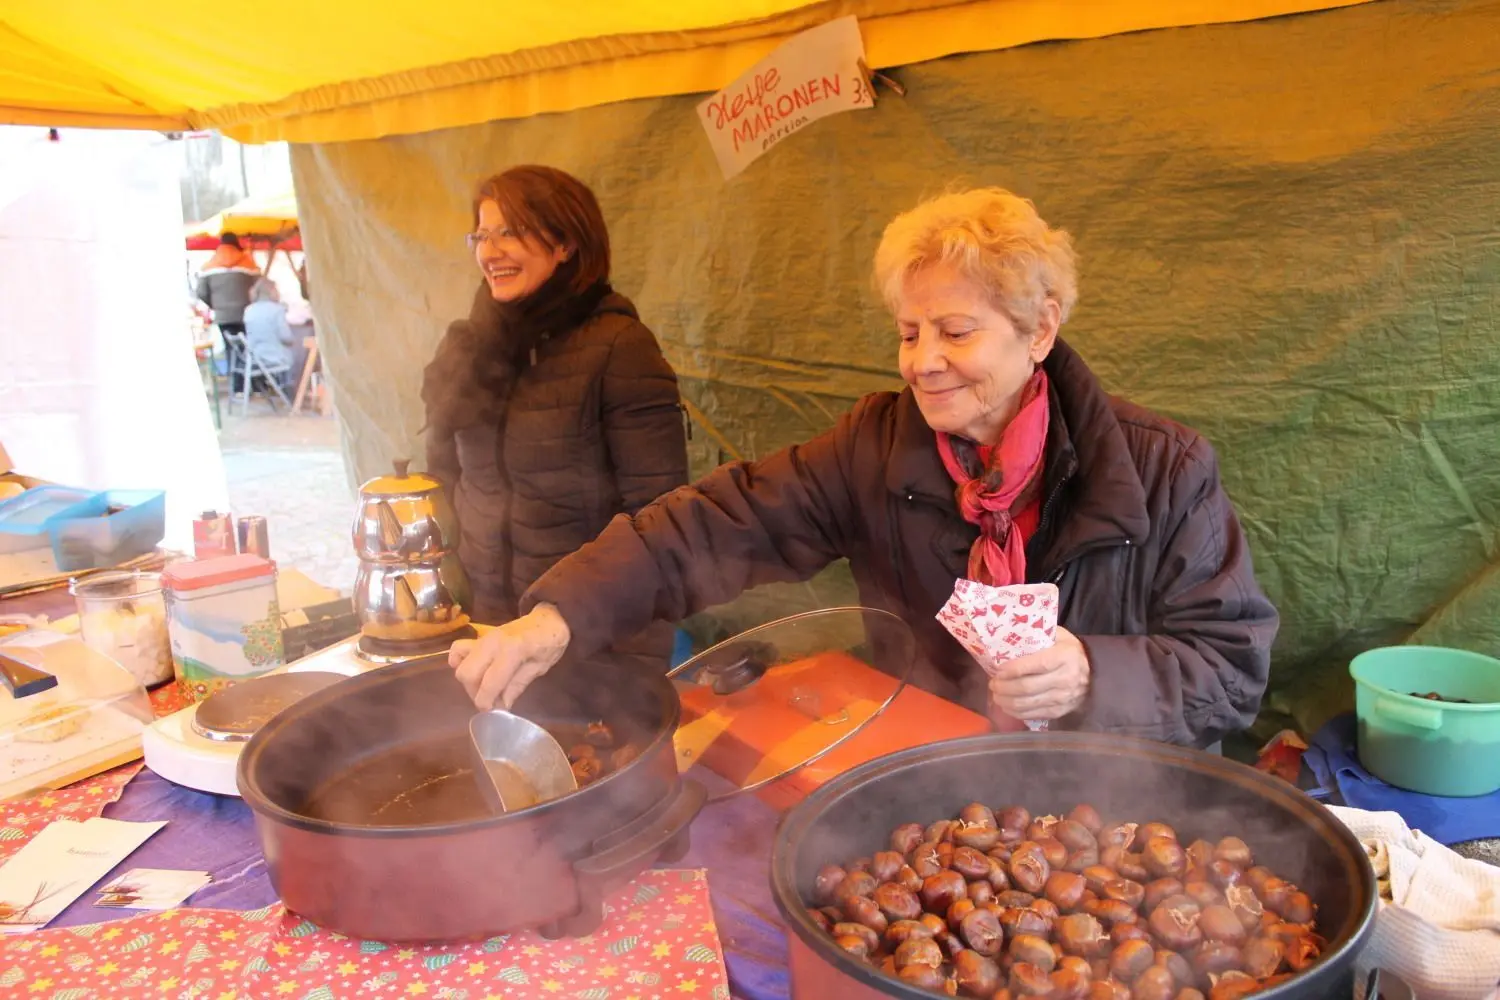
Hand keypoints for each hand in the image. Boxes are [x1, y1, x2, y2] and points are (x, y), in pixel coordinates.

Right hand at [449, 603, 571, 709]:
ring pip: (460, 664)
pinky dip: (458, 662)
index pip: (490, 681)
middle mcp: (492, 642)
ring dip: (469, 682)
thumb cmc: (549, 644)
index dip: (486, 701)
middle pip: (467, 673)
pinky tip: (472, 671)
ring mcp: (483, 638)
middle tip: (490, 700)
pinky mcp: (479, 638)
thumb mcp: (539, 668)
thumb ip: (517, 686)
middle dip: (475, 692)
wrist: (548, 620)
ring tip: (485, 688)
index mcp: (512, 649)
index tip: (491, 713)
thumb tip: (501, 707)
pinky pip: (458, 649)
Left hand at [987, 627, 1090, 722]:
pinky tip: (1006, 705)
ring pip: (1027, 703)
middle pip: (1027, 687)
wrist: (1094, 672)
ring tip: (996, 694)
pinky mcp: (1060, 711)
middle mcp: (1066, 678)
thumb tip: (1005, 642)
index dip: (1012, 669)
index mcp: (1064, 656)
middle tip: (992, 683)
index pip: (1035, 665)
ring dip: (1006, 701)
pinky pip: (1033, 714)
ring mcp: (1064, 698)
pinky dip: (1015, 712)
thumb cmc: (1068, 650)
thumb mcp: (1057, 635)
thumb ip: (1036, 637)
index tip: (997, 670)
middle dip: (1003, 687)